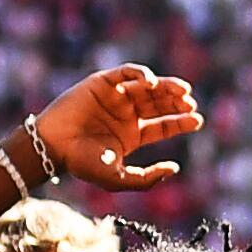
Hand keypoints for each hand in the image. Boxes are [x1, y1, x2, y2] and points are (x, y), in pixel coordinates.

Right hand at [33, 64, 203, 192]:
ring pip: (146, 87)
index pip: (162, 126)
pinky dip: (139, 74)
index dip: (180, 122)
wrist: (53, 146)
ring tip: (182, 92)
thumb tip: (175, 168)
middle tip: (191, 104)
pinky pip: (125, 73)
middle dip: (176, 103)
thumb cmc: (82, 164)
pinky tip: (151, 82)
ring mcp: (114, 97)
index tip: (198, 120)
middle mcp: (125, 114)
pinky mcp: (101, 82)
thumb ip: (147, 179)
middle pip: (158, 104)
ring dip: (165, 87)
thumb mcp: (119, 178)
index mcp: (131, 134)